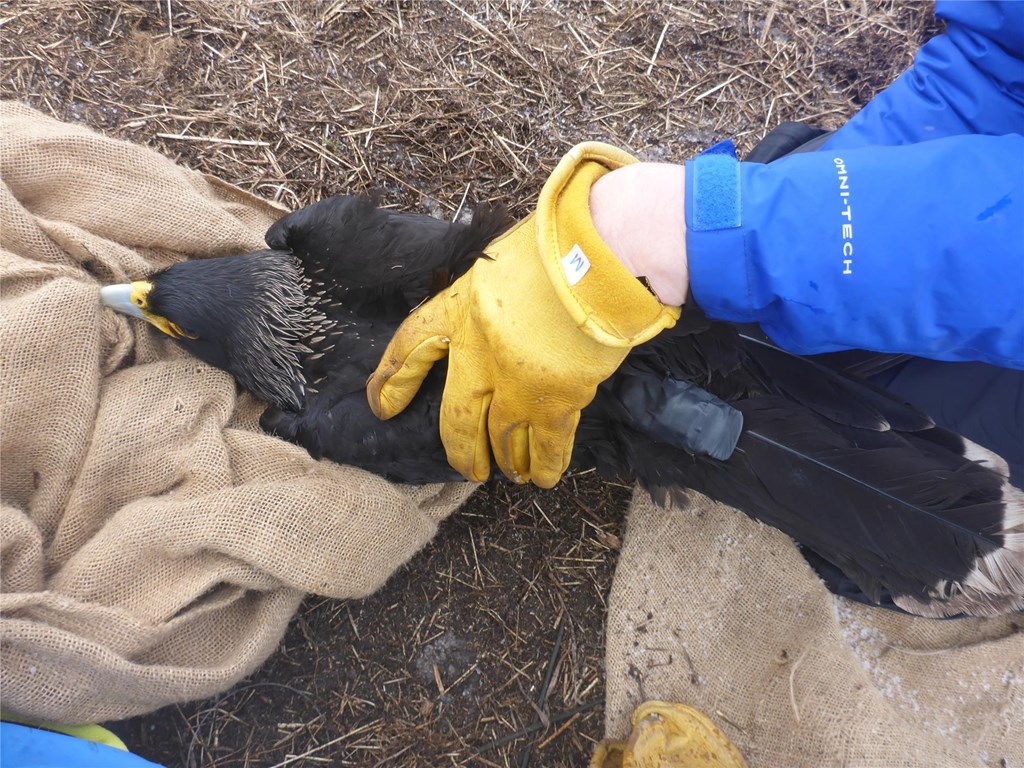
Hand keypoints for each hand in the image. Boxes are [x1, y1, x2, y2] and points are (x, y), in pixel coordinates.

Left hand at [366, 143, 680, 486]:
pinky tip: (544, 477)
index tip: (380, 405)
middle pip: (457, 418)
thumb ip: (493, 286)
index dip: (393, 379)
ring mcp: (515, 384)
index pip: (410, 347)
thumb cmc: (557, 240)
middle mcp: (478, 355)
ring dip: (505, 461)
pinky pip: (548, 445)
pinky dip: (546, 465)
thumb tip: (505, 295)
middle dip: (461, 449)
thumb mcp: (502, 253)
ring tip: (510, 473)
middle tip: (467, 467)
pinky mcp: (556, 401)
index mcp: (458, 309)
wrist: (599, 256)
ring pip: (502, 440)